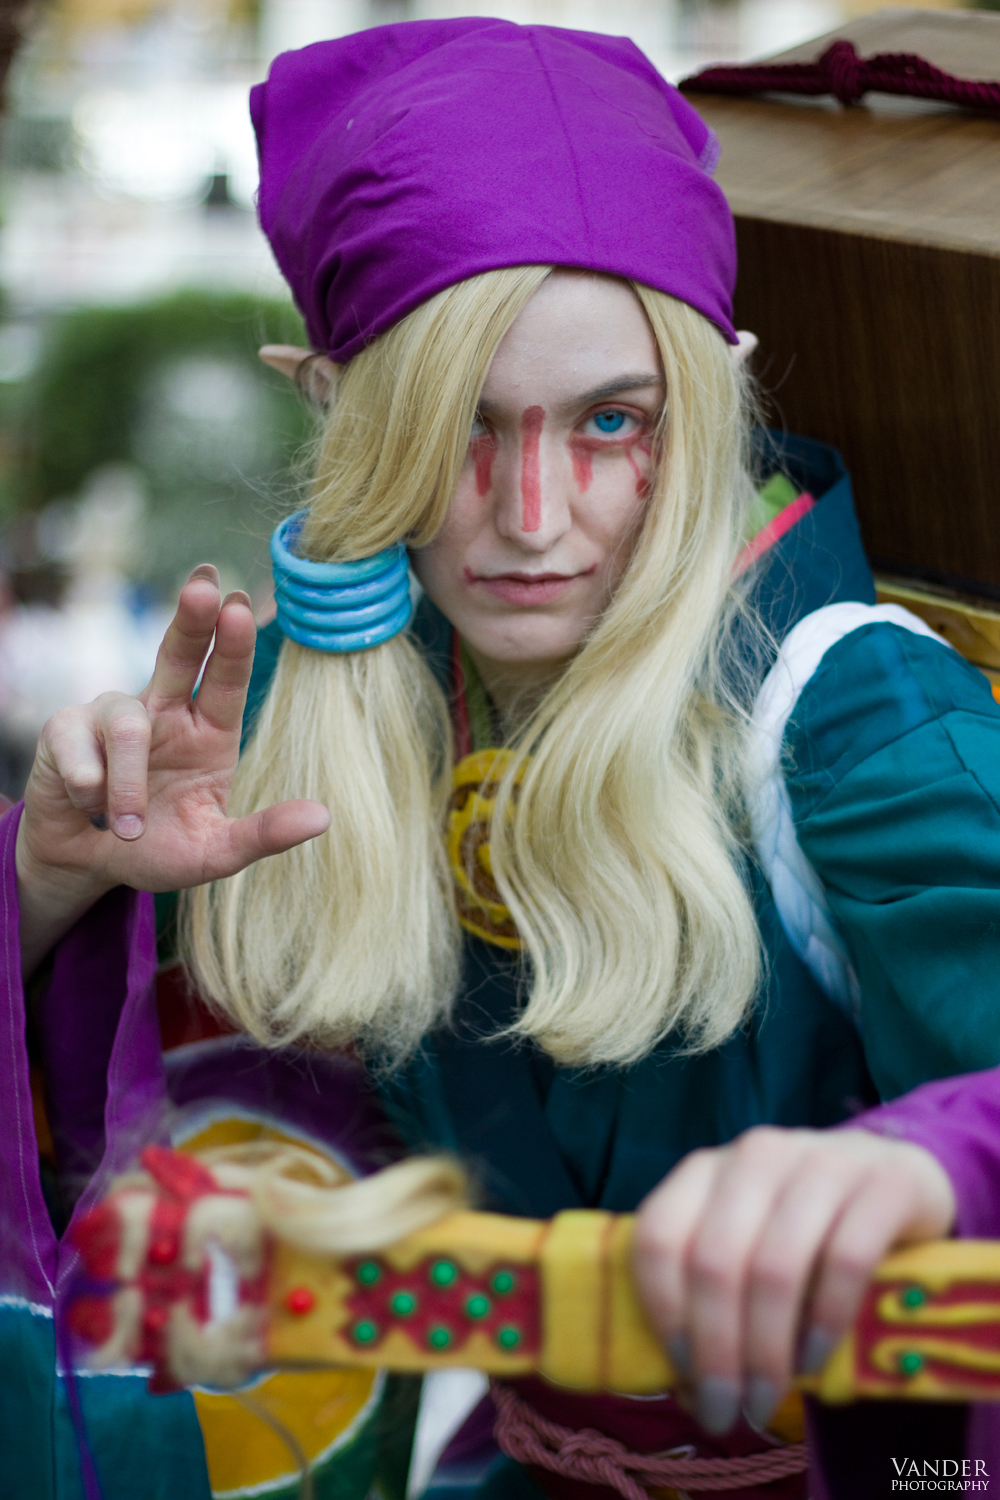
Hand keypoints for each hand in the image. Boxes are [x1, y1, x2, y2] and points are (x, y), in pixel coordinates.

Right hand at [16, 565, 329, 975]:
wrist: (85, 865)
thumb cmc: (156, 848)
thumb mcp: (214, 852)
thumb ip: (262, 835)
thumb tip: (323, 819)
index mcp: (208, 731)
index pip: (227, 679)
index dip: (233, 644)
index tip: (240, 605)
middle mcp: (165, 711)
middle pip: (180, 652)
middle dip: (191, 618)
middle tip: (205, 584)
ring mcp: (114, 714)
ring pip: (128, 725)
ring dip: (127, 786)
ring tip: (126, 827)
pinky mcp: (67, 728)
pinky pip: (80, 748)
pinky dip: (88, 787)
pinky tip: (88, 806)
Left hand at [632, 1125, 955, 1434]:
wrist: (900, 1181)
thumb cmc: (810, 1231)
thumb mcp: (752, 1249)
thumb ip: (717, 1302)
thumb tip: (691, 1393)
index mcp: (707, 1168)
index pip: (659, 1236)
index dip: (665, 1314)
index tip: (685, 1378)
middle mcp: (757, 1155)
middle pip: (714, 1261)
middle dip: (717, 1351)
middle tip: (729, 1412)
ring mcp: (822, 1161)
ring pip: (775, 1267)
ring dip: (767, 1350)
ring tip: (768, 1400)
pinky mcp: (885, 1183)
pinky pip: (845, 1260)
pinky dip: (825, 1322)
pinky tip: (815, 1359)